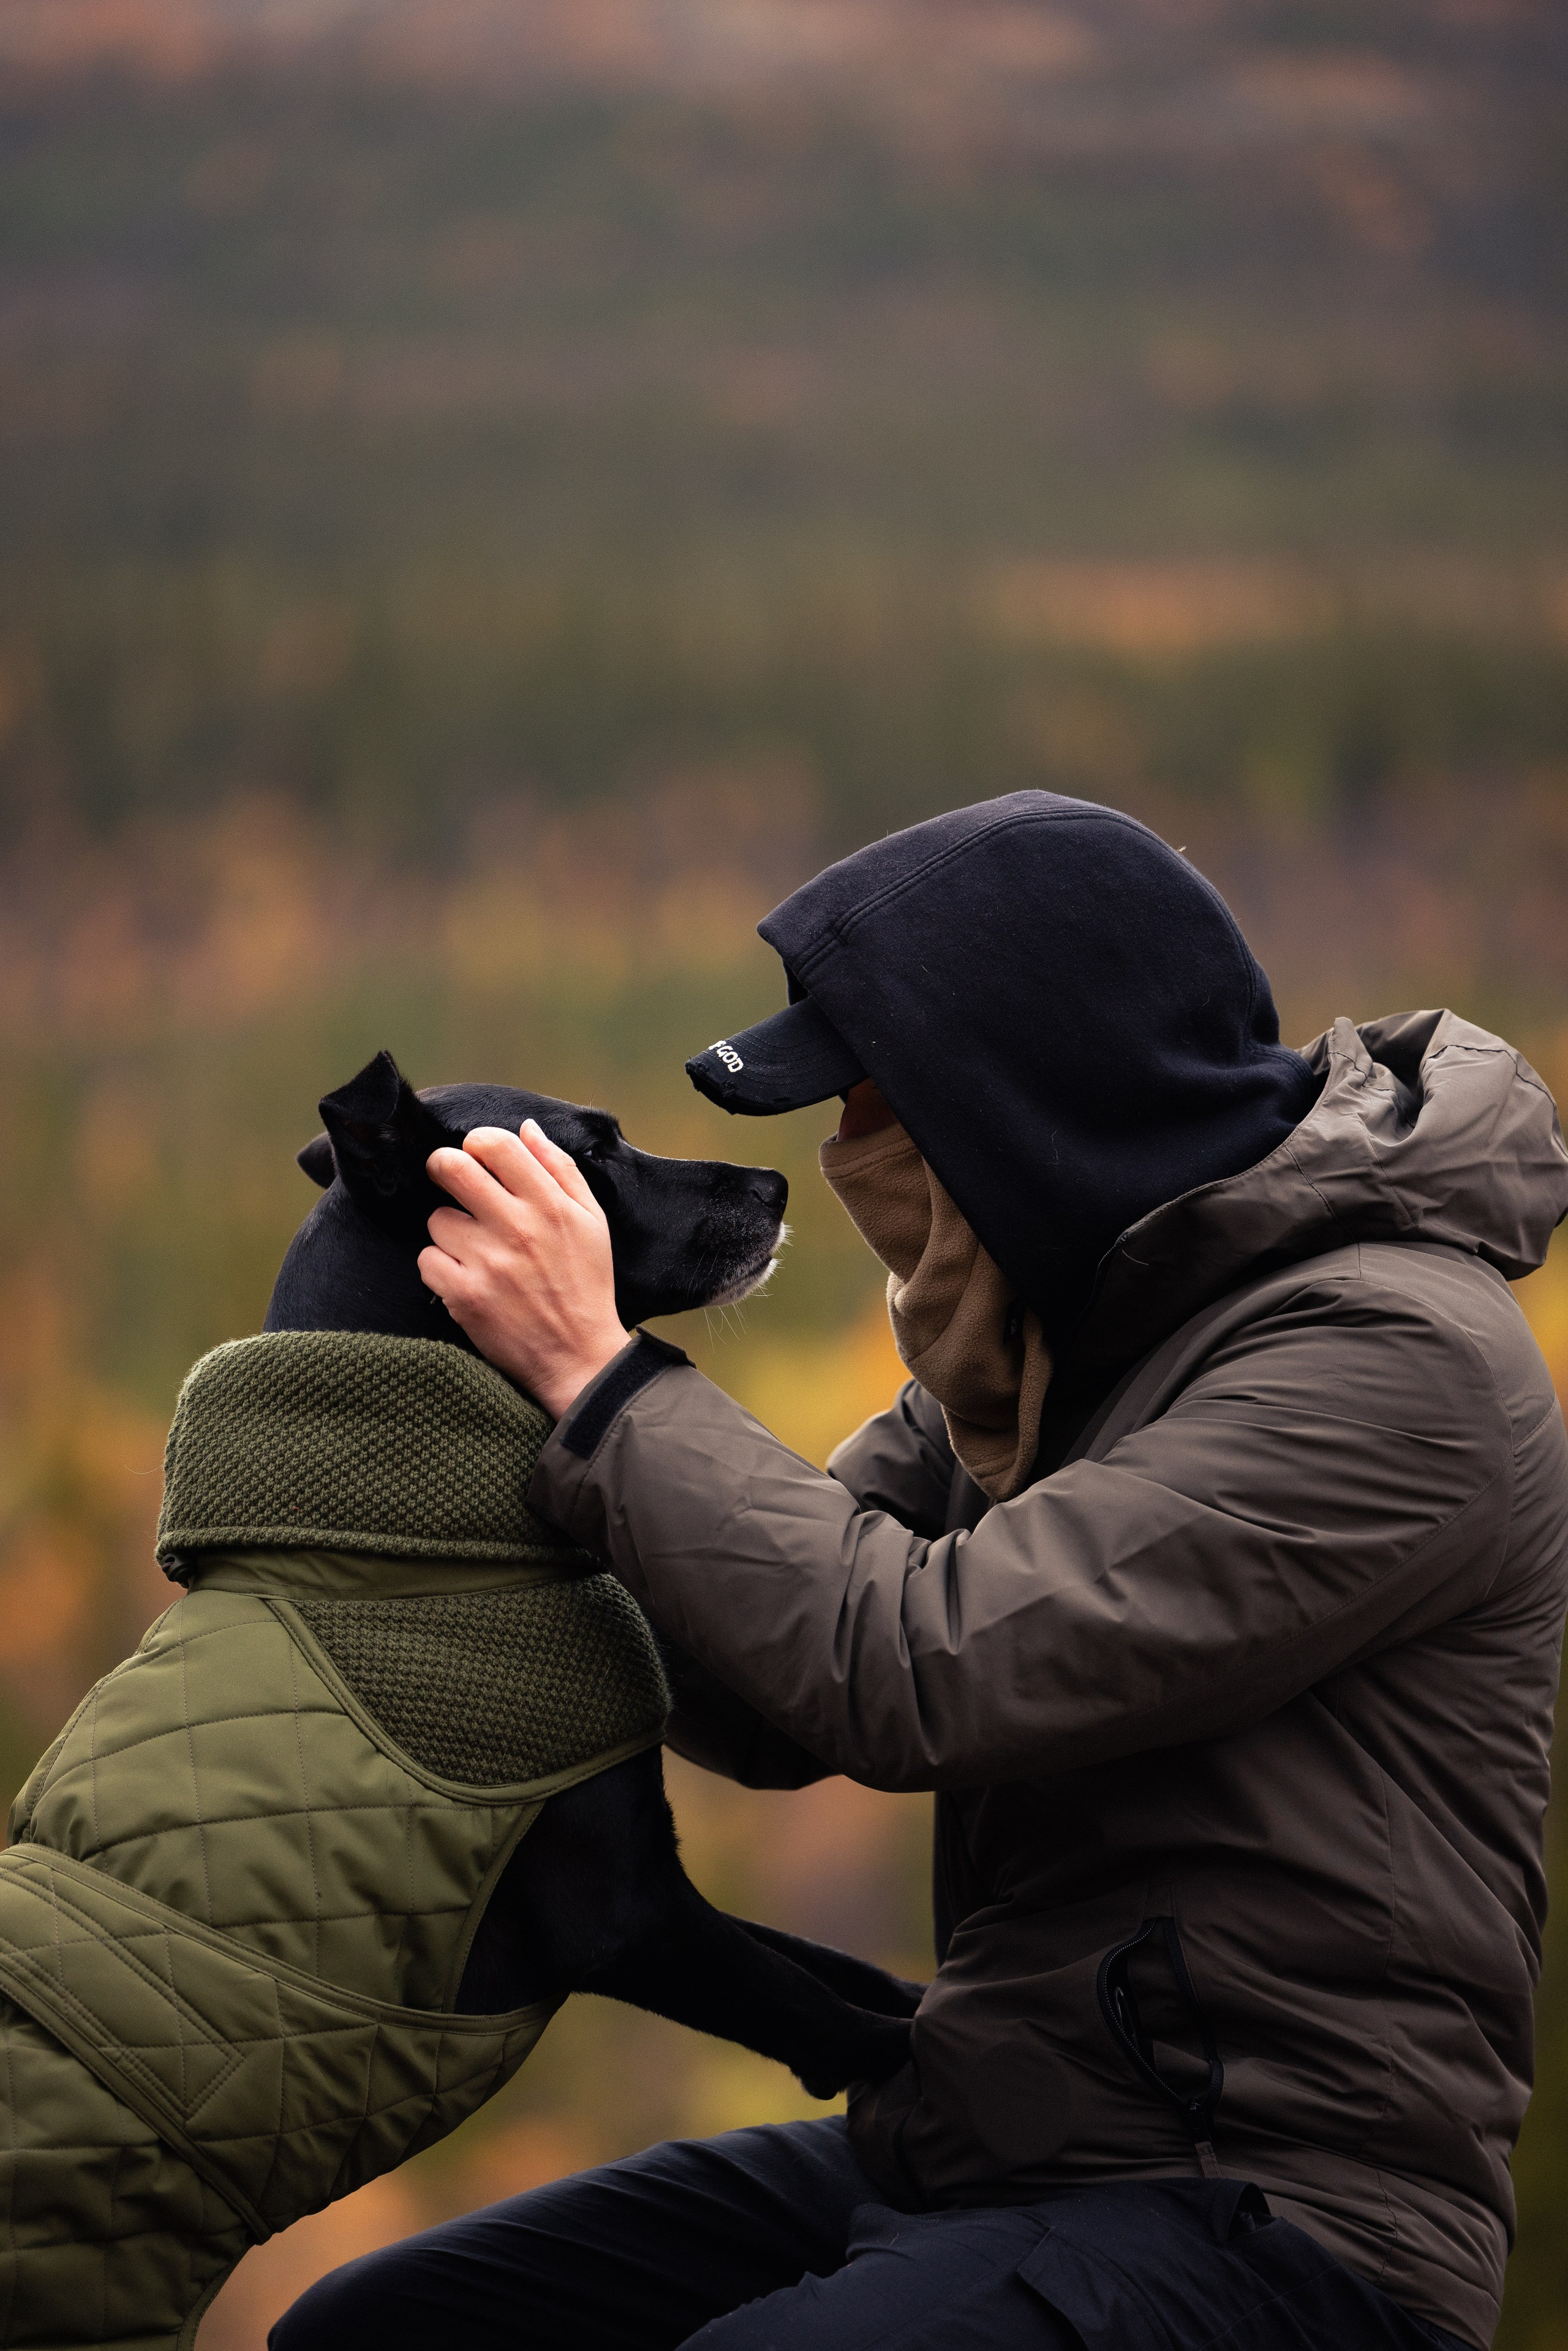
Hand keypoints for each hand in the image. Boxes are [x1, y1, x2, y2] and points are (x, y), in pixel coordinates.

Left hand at [418, 1124, 630, 1417]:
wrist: (578, 1357)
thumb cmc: (585, 1285)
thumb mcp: (591, 1221)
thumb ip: (560, 1169)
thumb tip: (526, 1128)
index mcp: (550, 1204)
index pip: (495, 1144)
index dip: (477, 1142)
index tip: (477, 1157)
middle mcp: (517, 1228)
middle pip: (450, 1167)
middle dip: (444, 1168)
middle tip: (451, 1182)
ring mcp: (487, 1263)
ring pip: (436, 1219)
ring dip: (450, 1231)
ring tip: (476, 1250)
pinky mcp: (464, 1296)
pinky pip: (427, 1260)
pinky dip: (441, 1268)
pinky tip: (466, 1278)